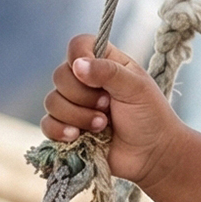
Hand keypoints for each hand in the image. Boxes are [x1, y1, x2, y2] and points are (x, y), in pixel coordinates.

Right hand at [41, 33, 181, 188]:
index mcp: (104, 62)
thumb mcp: (136, 88)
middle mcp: (85, 81)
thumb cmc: (151, 117)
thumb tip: (78, 65)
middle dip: (83, 96)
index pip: (78, 45)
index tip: (94, 76)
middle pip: (60, 76)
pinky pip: (47, 125)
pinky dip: (60, 130)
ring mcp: (75, 105)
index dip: (80, 57)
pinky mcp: (68, 129)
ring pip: (52, 102)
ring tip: (103, 126)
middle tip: (108, 106)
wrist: (153, 155)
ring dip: (78, 116)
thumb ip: (109, 72)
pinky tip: (78, 136)